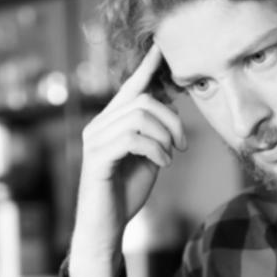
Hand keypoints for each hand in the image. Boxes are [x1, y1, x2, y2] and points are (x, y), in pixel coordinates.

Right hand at [68, 44, 185, 276]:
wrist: (106, 228)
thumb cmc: (126, 192)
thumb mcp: (149, 155)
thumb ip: (155, 129)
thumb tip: (170, 100)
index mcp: (110, 122)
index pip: (131, 87)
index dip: (148, 67)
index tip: (162, 47)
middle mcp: (98, 125)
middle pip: (144, 100)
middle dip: (173, 120)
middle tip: (182, 145)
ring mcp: (94, 140)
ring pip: (140, 117)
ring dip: (165, 137)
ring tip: (170, 157)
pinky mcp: (96, 158)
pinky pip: (132, 138)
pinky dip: (156, 150)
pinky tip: (162, 164)